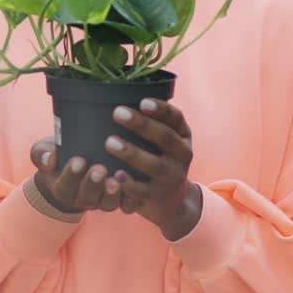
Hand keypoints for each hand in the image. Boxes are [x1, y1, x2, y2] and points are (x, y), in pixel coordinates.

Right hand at [30, 136, 124, 212]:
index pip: (65, 185)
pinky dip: (131, 202)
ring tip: (116, 180)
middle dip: (93, 184)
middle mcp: (82, 199)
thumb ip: (42, 154)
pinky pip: (125, 206)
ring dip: (112, 194)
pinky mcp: (119, 200)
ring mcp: (101, 201)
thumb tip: (49, 159)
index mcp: (62, 188)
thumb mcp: (43, 151)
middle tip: (99, 169)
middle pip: (87, 197)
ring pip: (107, 204)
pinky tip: (136, 192)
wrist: (75, 162)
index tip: (78, 160)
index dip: (71, 175)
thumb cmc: (57, 154)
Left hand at [105, 99, 202, 239]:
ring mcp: (173, 177)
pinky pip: (144, 190)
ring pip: (156, 165)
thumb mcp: (162, 139)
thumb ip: (148, 121)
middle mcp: (183, 155)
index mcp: (182, 135)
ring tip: (109, 142)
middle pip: (166, 138)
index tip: (142, 101)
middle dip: (142, 125)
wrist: (171, 201)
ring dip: (132, 153)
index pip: (176, 118)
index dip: (161, 109)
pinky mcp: (159, 196)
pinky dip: (129, 183)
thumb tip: (113, 91)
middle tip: (117, 113)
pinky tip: (114, 175)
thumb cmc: (158, 157)